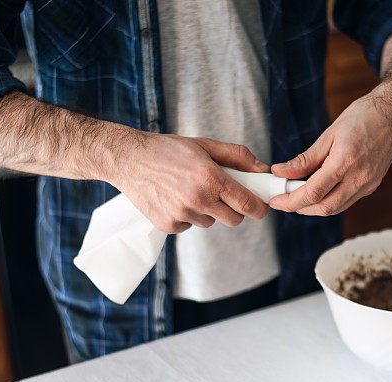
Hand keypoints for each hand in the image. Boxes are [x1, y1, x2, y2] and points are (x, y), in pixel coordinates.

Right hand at [109, 133, 269, 232]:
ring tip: (190, 190)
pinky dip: (187, 216)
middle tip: (224, 195)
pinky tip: (175, 198)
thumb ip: (237, 156)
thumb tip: (262, 169)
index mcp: (211, 178)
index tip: (261, 207)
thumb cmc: (169, 150)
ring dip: (208, 211)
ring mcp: (182, 214)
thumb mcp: (205, 145)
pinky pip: (190, 226)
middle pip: (234, 220)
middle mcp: (198, 199)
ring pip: (210, 222)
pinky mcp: (168, 225)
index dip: (259, 208)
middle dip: (234, 209)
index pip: (247, 204)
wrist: (129, 159)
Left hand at [269, 82, 391, 215]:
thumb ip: (305, 159)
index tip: (276, 201)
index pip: (314, 192)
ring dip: (315, 207)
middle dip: (300, 208)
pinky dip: (330, 200)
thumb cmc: (363, 117)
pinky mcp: (372, 185)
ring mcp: (369, 184)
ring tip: (298, 195)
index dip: (291, 202)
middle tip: (284, 201)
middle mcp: (360, 177)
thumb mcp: (328, 135)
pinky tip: (319, 189)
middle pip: (325, 208)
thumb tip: (281, 172)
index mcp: (346, 161)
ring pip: (336, 208)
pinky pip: (347, 200)